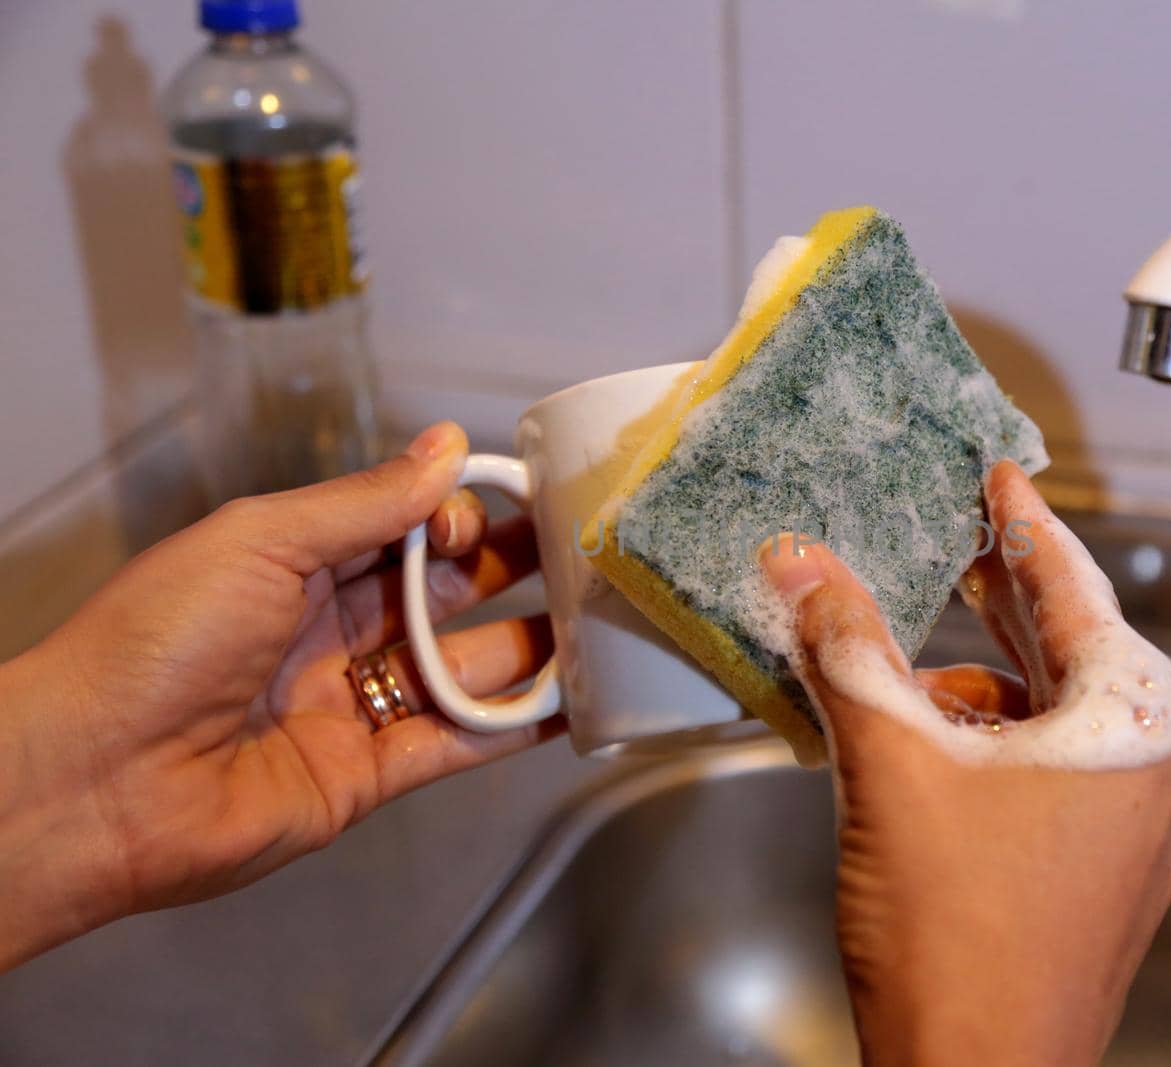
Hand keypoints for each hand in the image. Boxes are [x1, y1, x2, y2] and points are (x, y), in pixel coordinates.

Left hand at [0, 423, 562, 970]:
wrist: (95, 780)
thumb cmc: (152, 643)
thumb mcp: (263, 541)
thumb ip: (366, 502)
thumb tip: (445, 444)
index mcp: (293, 565)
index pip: (399, 528)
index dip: (455, 513)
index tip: (507, 500)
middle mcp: (325, 632)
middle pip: (437, 596)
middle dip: (504, 570)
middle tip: (575, 551)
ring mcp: (347, 705)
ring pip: (456, 670)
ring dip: (523, 647)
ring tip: (592, 624)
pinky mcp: (363, 777)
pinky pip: (452, 745)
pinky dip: (510, 726)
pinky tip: (565, 703)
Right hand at [761, 460, 1170, 1066]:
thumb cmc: (960, 943)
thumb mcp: (892, 764)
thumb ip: (848, 649)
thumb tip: (802, 564)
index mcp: (1137, 721)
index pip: (1075, 586)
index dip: (1023, 522)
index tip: (1001, 473)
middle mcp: (1157, 769)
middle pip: (1065, 649)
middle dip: (998, 600)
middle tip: (957, 541)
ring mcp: (1135, 832)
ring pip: (1046, 720)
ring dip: (972, 692)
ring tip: (895, 679)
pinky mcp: (1101, 878)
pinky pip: (1047, 777)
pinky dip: (985, 751)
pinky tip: (919, 753)